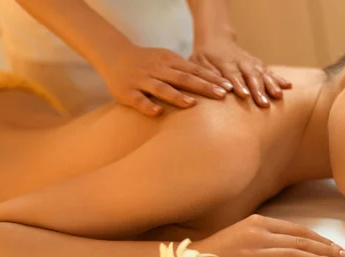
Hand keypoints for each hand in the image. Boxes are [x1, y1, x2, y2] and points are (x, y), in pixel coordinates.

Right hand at [99, 45, 233, 115]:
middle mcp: (158, 70)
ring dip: (178, 96)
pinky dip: (148, 106)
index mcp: (170, 62)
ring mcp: (143, 80)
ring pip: (162, 88)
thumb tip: (215, 82)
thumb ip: (187, 70)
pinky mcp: (128, 92)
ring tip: (193, 104)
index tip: (229, 88)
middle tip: (222, 96)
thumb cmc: (148, 62)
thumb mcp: (168, 61)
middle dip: (204, 87)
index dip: (212, 79)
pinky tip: (159, 112)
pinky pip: (139, 100)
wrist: (114, 55)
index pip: (195, 70)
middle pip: (184, 79)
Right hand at [189, 214, 344, 256]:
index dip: (322, 240)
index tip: (338, 248)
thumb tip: (301, 245)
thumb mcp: (245, 230)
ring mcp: (253, 254)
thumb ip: (270, 233)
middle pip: (302, 243)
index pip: (299, 231)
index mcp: (259, 221)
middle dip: (329, 251)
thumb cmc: (221, 248)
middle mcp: (258, 234)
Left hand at [190, 39, 291, 107]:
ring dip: (271, 85)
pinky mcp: (258, 64)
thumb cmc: (204, 56)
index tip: (245, 95)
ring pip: (263, 73)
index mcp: (224, 62)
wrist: (215, 39)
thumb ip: (209, 76)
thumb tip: (222, 89)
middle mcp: (240, 61)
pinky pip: (269, 71)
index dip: (239, 84)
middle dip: (259, 90)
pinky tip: (288, 86)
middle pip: (251, 76)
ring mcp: (251, 62)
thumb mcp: (199, 64)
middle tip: (264, 105)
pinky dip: (278, 78)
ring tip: (278, 96)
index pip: (233, 74)